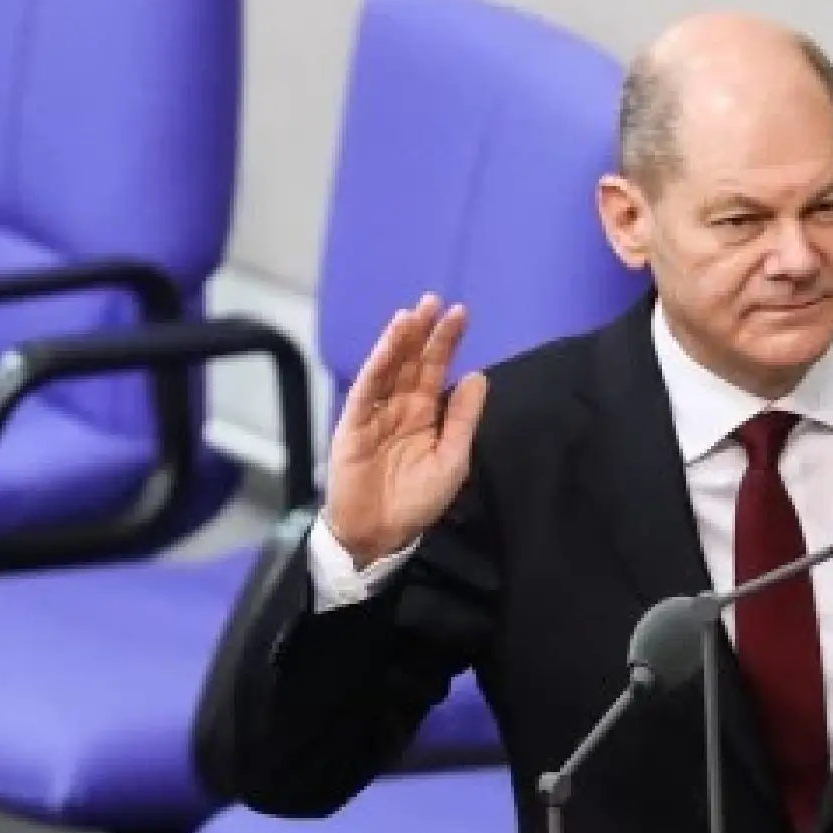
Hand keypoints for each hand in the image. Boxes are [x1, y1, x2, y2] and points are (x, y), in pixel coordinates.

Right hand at [323, 293, 486, 567]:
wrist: (381, 532)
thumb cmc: (417, 500)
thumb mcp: (453, 458)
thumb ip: (463, 418)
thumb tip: (478, 376)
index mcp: (425, 414)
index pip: (436, 369)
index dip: (447, 342)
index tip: (461, 314)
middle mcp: (400, 407)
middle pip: (412, 362)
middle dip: (423, 332)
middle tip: (436, 301)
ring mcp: (375, 413)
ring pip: (389, 369)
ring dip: (399, 341)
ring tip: (413, 315)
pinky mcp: (354, 424)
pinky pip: (367, 390)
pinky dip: (378, 365)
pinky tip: (390, 344)